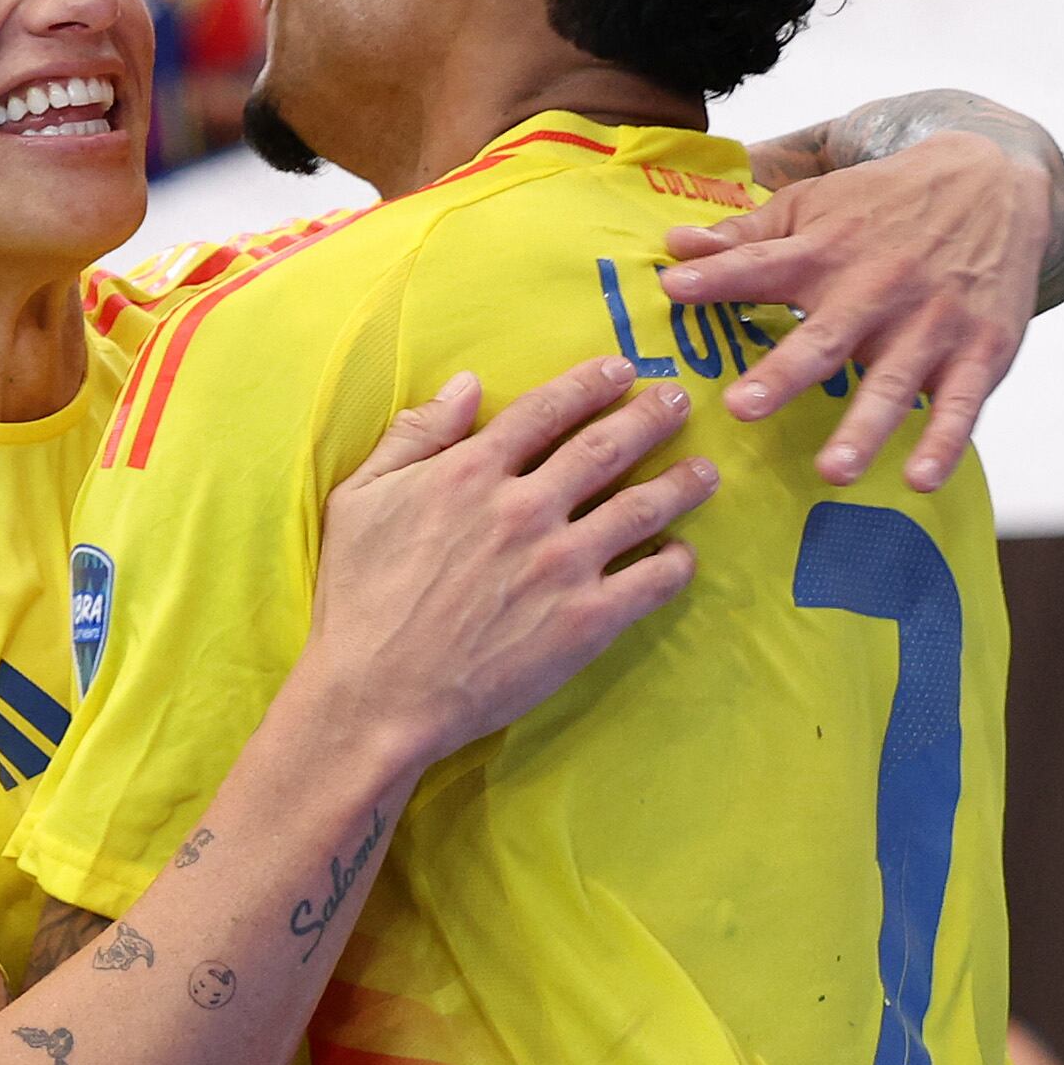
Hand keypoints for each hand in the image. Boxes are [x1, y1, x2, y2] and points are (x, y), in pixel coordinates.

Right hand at [311, 357, 714, 766]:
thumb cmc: (357, 601)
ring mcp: (561, 565)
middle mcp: (526, 507)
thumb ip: (414, 435)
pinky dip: (676, 563)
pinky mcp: (585, 621)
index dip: (589, 383)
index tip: (620, 369)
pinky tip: (683, 554)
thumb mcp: (359, 500)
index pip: (546, 409)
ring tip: (706, 472)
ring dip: (681, 483)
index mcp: (472, 472)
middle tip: (679, 402)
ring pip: (642, 507)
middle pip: (606, 446)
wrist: (376, 695)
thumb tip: (465, 385)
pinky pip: (651, 582)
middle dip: (651, 417)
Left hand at [662, 132, 1053, 493]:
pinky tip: (920, 479)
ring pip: (893, 383)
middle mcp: (878, 289)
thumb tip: (673, 247)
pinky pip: (961, 404)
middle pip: (826, 336)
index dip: (718, 278)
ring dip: (864, 427)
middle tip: (743, 407)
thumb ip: (746, 236)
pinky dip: (944, 442)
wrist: (995, 180)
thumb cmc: (884, 206)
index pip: (764, 266)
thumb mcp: (816, 205)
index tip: (673, 288)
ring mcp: (931, 323)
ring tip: (831, 472)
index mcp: (828, 252)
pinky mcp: (979, 351)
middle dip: (785, 372)